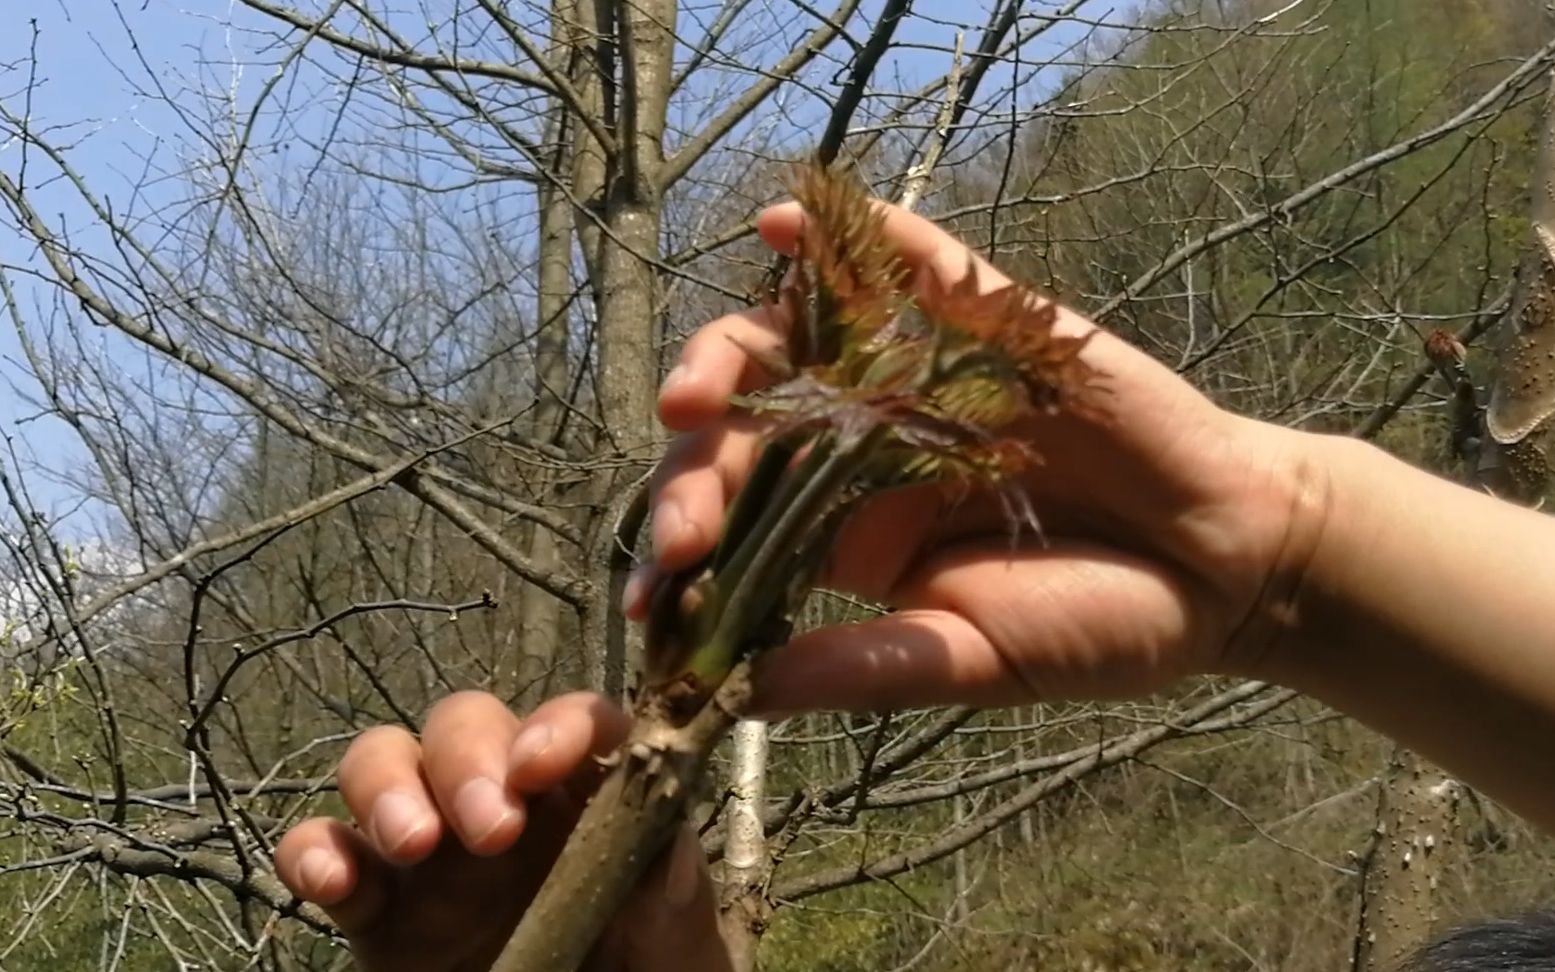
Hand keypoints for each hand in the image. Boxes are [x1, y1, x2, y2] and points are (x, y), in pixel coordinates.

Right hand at [275, 692, 731, 971]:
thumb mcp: (677, 953)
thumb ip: (676, 902)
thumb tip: (666, 852)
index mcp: (587, 800)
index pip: (575, 721)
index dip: (559, 724)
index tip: (543, 763)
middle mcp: (506, 804)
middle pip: (468, 723)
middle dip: (469, 756)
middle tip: (492, 831)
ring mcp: (432, 850)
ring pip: (385, 760)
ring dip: (388, 785)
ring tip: (413, 844)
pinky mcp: (373, 907)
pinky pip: (323, 847)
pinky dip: (314, 851)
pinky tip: (333, 883)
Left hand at [630, 200, 1332, 712]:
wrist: (1224, 568)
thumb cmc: (1096, 624)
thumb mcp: (972, 661)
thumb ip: (867, 666)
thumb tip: (745, 695)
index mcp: (847, 529)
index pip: (740, 522)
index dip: (686, 554)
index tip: (652, 603)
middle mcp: (864, 443)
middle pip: (748, 427)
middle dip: (696, 474)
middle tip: (681, 534)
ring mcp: (921, 375)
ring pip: (800, 340)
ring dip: (733, 358)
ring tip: (693, 399)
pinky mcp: (990, 322)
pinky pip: (913, 268)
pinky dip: (856, 244)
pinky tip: (789, 230)